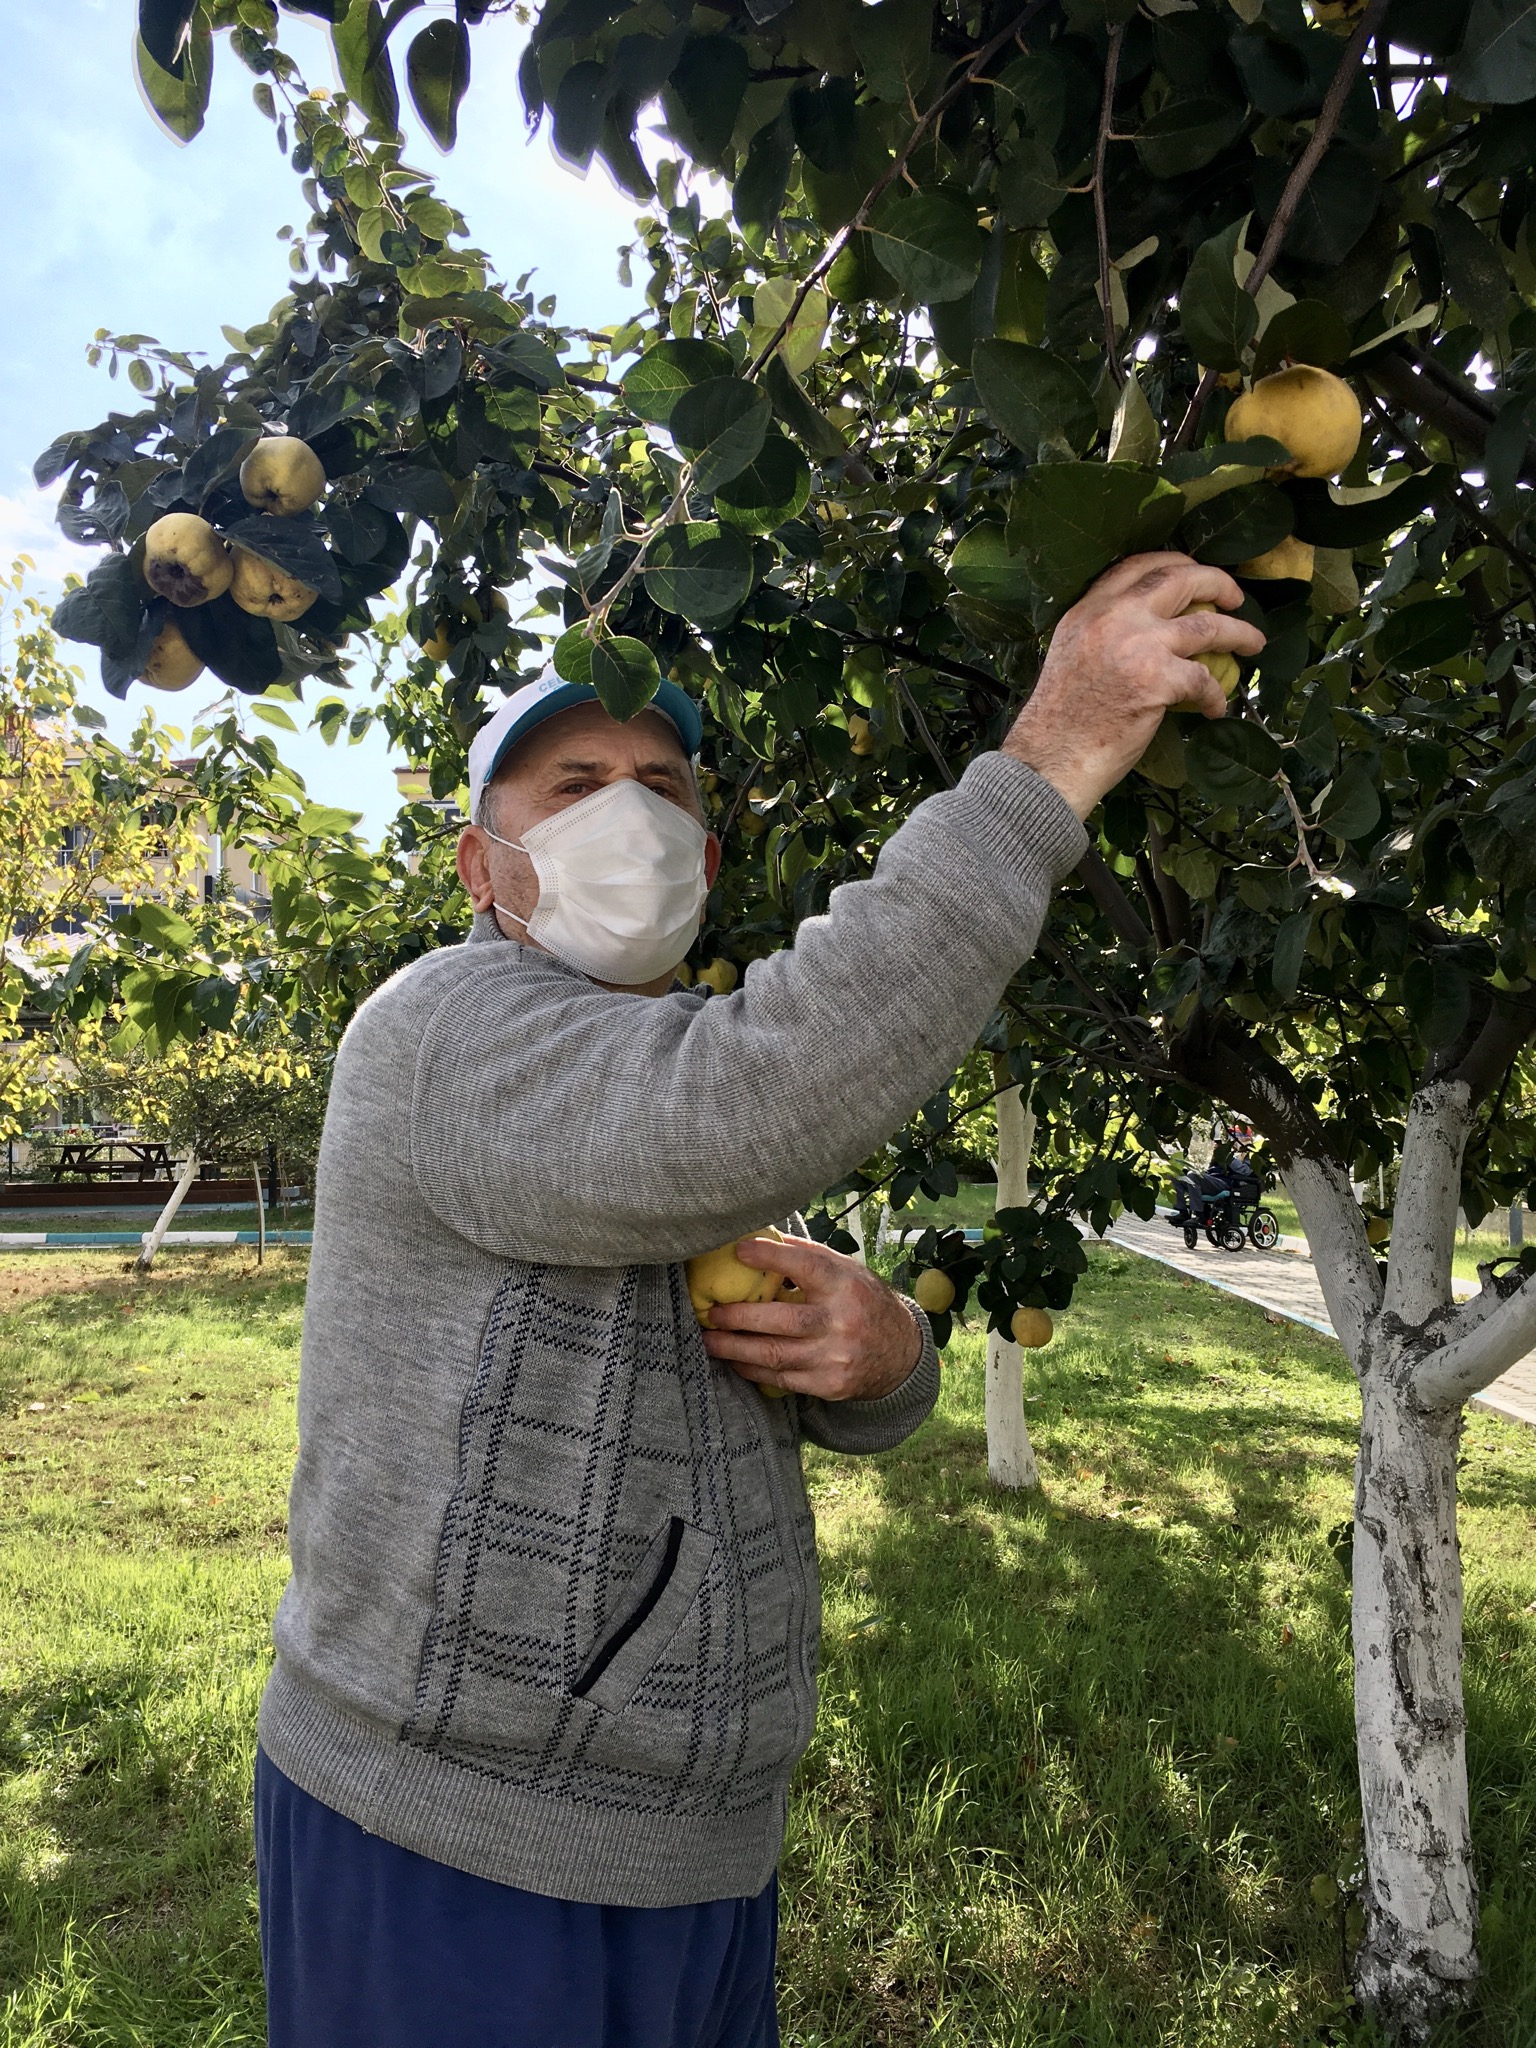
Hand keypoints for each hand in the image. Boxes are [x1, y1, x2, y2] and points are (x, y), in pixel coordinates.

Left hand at [699, 1235, 922, 1401]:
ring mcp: (835, 1357)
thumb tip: (766, 1237)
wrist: (901, 1354)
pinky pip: (783, 1379)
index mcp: (846, 1287)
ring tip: (710, 1340)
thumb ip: (810, 1256)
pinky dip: (754, 1370)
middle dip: (740, 1317)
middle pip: (782, 1320)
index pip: (806, 1267)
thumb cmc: (864, 1303)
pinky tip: (736, 1361)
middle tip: (712, 1312)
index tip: (739, 1251)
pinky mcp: (830, 1384)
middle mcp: (842, 1322)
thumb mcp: (848, 1272)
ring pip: (775, 1355)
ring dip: (736, 1348)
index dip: (771, 1258)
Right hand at [1002, 553, 1266, 817]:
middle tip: (1235, 597)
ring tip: (1255, 642)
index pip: (1138, 565)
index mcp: (1088, 608)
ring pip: (1207, 625)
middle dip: (1217, 583)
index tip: (1194, 571)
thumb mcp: (1071, 652)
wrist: (1052, 759)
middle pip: (1180, 579)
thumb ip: (1102, 630)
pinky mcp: (1157, 679)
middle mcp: (1113, 617)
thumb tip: (1146, 626)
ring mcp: (1138, 645)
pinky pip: (1203, 679)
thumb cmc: (1059, 718)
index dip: (1175, 562)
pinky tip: (1216, 707)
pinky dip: (1216, 695)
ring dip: (1239, 633)